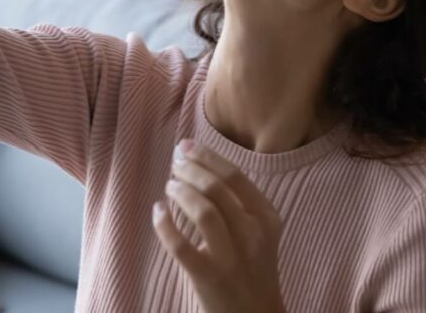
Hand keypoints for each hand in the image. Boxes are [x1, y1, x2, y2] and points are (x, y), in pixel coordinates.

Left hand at [153, 139, 285, 312]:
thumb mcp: (259, 233)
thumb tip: (201, 165)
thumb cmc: (252, 269)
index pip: (235, 176)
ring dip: (180, 191)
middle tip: (175, 163)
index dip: (207, 157)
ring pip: (202, 210)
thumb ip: (239, 203)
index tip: (187, 147)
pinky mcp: (209, 278)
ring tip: (170, 186)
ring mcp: (232, 258)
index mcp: (267, 218)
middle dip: (191, 168)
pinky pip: (180, 245)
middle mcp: (253, 235)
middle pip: (217, 188)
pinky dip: (164, 223)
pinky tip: (158, 211)